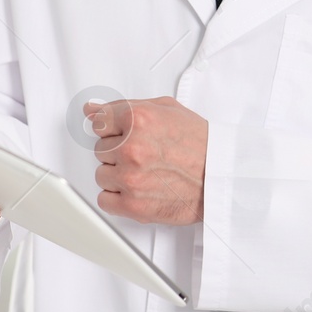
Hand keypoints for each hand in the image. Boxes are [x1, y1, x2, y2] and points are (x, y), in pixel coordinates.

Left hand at [86, 96, 206, 224]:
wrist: (220, 175)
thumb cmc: (199, 143)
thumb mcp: (166, 109)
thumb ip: (124, 106)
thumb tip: (91, 109)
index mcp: (138, 119)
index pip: (98, 121)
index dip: (114, 129)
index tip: (125, 134)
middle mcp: (132, 148)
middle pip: (100, 149)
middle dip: (119, 151)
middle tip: (146, 153)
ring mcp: (130, 178)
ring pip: (101, 174)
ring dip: (118, 174)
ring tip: (146, 171)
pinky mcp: (133, 205)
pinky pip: (104, 199)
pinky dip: (118, 197)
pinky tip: (138, 189)